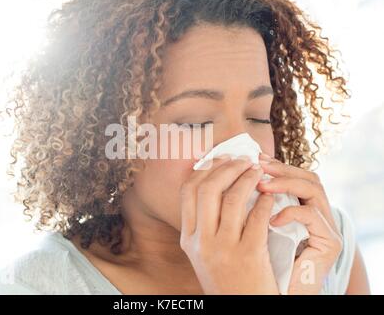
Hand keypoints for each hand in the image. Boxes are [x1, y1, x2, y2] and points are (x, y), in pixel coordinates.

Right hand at [180, 156, 278, 293]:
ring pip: (233, 198)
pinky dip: (265, 201)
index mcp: (188, 238)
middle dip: (227, 168)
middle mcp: (201, 242)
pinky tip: (271, 197)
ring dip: (248, 178)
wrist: (242, 308)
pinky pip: (257, 217)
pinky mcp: (249, 255)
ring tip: (260, 172)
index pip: (188, 191)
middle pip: (208, 189)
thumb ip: (205, 223)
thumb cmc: (226, 279)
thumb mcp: (204, 253)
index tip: (221, 160)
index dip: (205, 169)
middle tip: (243, 160)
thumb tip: (216, 184)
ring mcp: (223, 249)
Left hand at [256, 153, 342, 293]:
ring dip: (285, 183)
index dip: (275, 165)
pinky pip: (312, 216)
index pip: (295, 175)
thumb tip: (230, 176)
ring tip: (261, 186)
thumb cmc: (262, 263)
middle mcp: (318, 214)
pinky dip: (291, 213)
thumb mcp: (253, 228)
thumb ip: (251, 205)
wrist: (278, 295)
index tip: (252, 159)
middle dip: (281, 168)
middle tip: (257, 164)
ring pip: (314, 188)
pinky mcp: (330, 243)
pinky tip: (271, 220)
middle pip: (307, 176)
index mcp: (301, 208)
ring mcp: (326, 227)